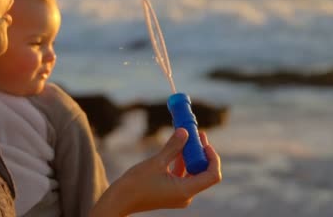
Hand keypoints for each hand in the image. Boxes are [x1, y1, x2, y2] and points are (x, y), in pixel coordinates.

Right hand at [91, 129, 221, 216]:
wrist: (120, 200)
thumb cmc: (136, 184)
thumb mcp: (156, 162)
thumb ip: (173, 147)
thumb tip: (185, 132)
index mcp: (185, 191)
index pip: (212, 175)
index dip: (213, 157)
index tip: (205, 142)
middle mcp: (186, 195)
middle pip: (203, 173)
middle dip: (202, 153)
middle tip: (198, 134)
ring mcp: (179, 195)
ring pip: (193, 173)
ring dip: (191, 156)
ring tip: (188, 137)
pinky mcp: (172, 193)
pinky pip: (183, 176)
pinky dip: (182, 162)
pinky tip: (177, 148)